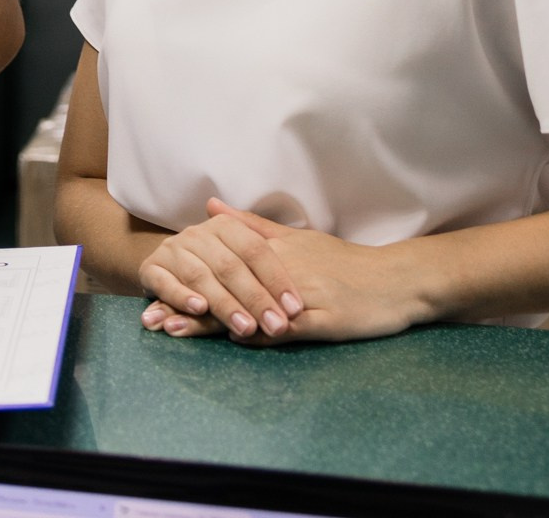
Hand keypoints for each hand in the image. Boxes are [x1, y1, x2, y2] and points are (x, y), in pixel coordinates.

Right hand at [136, 198, 303, 341]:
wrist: (169, 265)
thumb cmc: (218, 264)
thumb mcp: (245, 253)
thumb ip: (271, 251)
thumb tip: (309, 246)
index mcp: (225, 227)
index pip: (256, 251)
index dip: (276, 279)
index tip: (295, 309)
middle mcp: (197, 234)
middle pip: (231, 266)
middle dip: (255, 299)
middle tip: (275, 326)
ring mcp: (172, 251)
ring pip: (201, 277)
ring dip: (224, 304)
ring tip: (245, 327)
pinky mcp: (151, 269)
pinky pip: (166, 283)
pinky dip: (182, 296)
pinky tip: (199, 310)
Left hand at [140, 199, 433, 344]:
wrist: (397, 280)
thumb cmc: (344, 262)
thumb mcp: (298, 238)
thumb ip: (252, 226)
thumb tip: (210, 208)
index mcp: (271, 251)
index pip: (219, 267)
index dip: (186, 281)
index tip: (153, 291)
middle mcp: (280, 270)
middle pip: (225, 288)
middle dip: (186, 304)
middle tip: (151, 318)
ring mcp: (301, 296)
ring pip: (248, 309)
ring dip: (210, 322)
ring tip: (175, 332)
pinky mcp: (322, 321)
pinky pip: (286, 328)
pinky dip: (260, 334)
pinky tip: (236, 339)